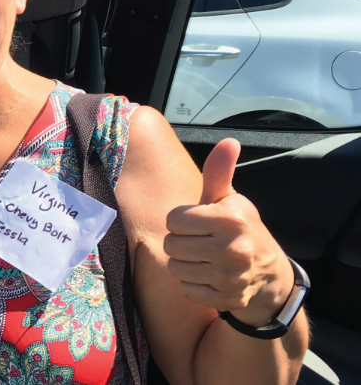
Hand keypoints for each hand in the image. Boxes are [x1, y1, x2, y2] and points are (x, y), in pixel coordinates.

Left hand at [164, 139, 294, 327]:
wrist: (269, 275)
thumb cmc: (239, 230)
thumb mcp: (229, 200)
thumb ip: (219, 172)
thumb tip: (229, 141)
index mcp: (231, 219)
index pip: (173, 220)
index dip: (180, 221)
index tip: (196, 222)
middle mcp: (234, 248)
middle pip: (171, 245)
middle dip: (180, 242)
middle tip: (199, 242)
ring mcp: (232, 277)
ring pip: (176, 268)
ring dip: (185, 264)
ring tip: (204, 259)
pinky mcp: (227, 298)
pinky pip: (186, 290)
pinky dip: (193, 285)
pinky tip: (209, 277)